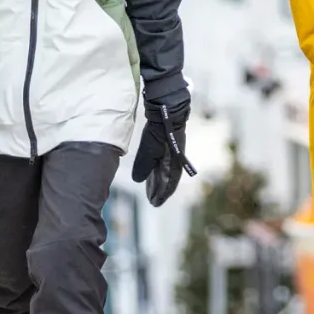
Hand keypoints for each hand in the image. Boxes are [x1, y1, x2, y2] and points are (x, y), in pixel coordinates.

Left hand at [132, 91, 196, 206]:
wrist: (167, 110)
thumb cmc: (159, 131)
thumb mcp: (149, 150)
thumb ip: (144, 166)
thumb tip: (137, 181)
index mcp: (173, 163)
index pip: (169, 184)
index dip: (162, 194)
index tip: (155, 203)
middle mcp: (175, 160)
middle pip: (168, 180)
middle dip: (160, 190)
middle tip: (153, 201)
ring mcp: (172, 152)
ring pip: (166, 172)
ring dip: (159, 181)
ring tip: (151, 189)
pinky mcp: (168, 145)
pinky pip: (163, 163)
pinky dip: (158, 171)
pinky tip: (152, 172)